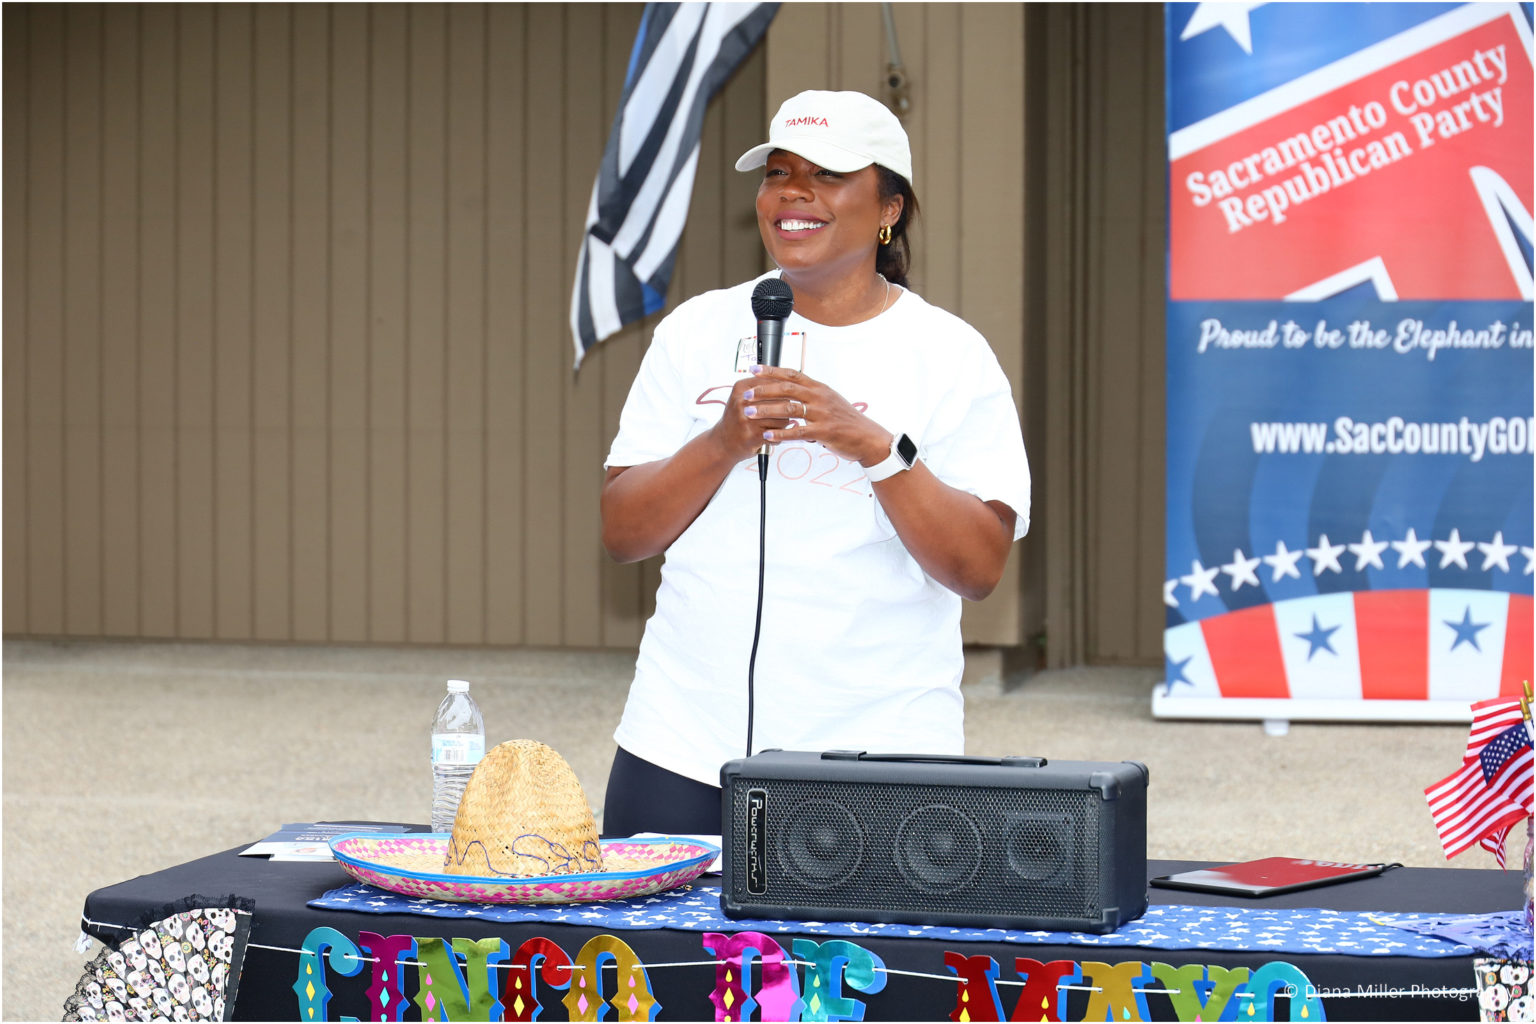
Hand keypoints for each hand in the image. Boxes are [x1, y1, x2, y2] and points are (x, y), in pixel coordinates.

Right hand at [710, 375, 795, 461]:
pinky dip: (777, 436)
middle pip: (782, 400)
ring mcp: (747, 418)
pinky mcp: (753, 434)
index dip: (785, 392)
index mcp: (742, 388)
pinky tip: (769, 437)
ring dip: (782, 424)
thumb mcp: (743, 397)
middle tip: (779, 416)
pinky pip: (778, 433)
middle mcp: (743, 401)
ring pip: (783, 417)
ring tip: (773, 427)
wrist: (722, 442)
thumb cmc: (738, 418)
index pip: (775, 383)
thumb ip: (763, 387)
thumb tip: (791, 384)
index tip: (785, 400)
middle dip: (785, 409)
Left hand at [741, 365, 889, 464]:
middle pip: (786, 389)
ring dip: (766, 410)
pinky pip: (797, 431)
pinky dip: (780, 433)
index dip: (771, 371)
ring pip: (789, 409)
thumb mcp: (830, 401)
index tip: (754, 369)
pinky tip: (767, 435)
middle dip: (763, 390)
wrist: (867, 437)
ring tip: (750, 412)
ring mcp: (821, 414)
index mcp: (819, 388)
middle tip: (746, 393)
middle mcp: (819, 397)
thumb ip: (811, 395)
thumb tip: (794, 390)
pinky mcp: (823, 432)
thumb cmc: (847, 420)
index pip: (792, 374)